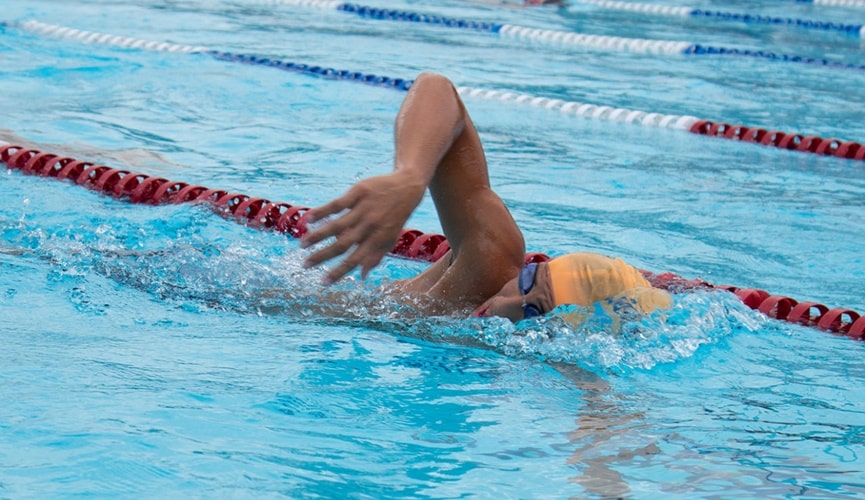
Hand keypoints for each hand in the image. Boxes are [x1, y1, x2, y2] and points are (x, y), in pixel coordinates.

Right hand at [301, 172, 425, 283]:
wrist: (407, 187)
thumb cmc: (396, 217)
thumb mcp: (390, 239)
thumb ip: (375, 257)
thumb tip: (362, 277)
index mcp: (377, 240)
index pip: (354, 260)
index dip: (338, 273)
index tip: (323, 282)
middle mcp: (370, 226)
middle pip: (342, 245)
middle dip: (322, 257)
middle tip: (305, 265)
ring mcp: (364, 209)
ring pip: (337, 225)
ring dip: (317, 236)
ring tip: (302, 245)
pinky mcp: (358, 193)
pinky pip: (337, 204)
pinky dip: (322, 212)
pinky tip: (308, 219)